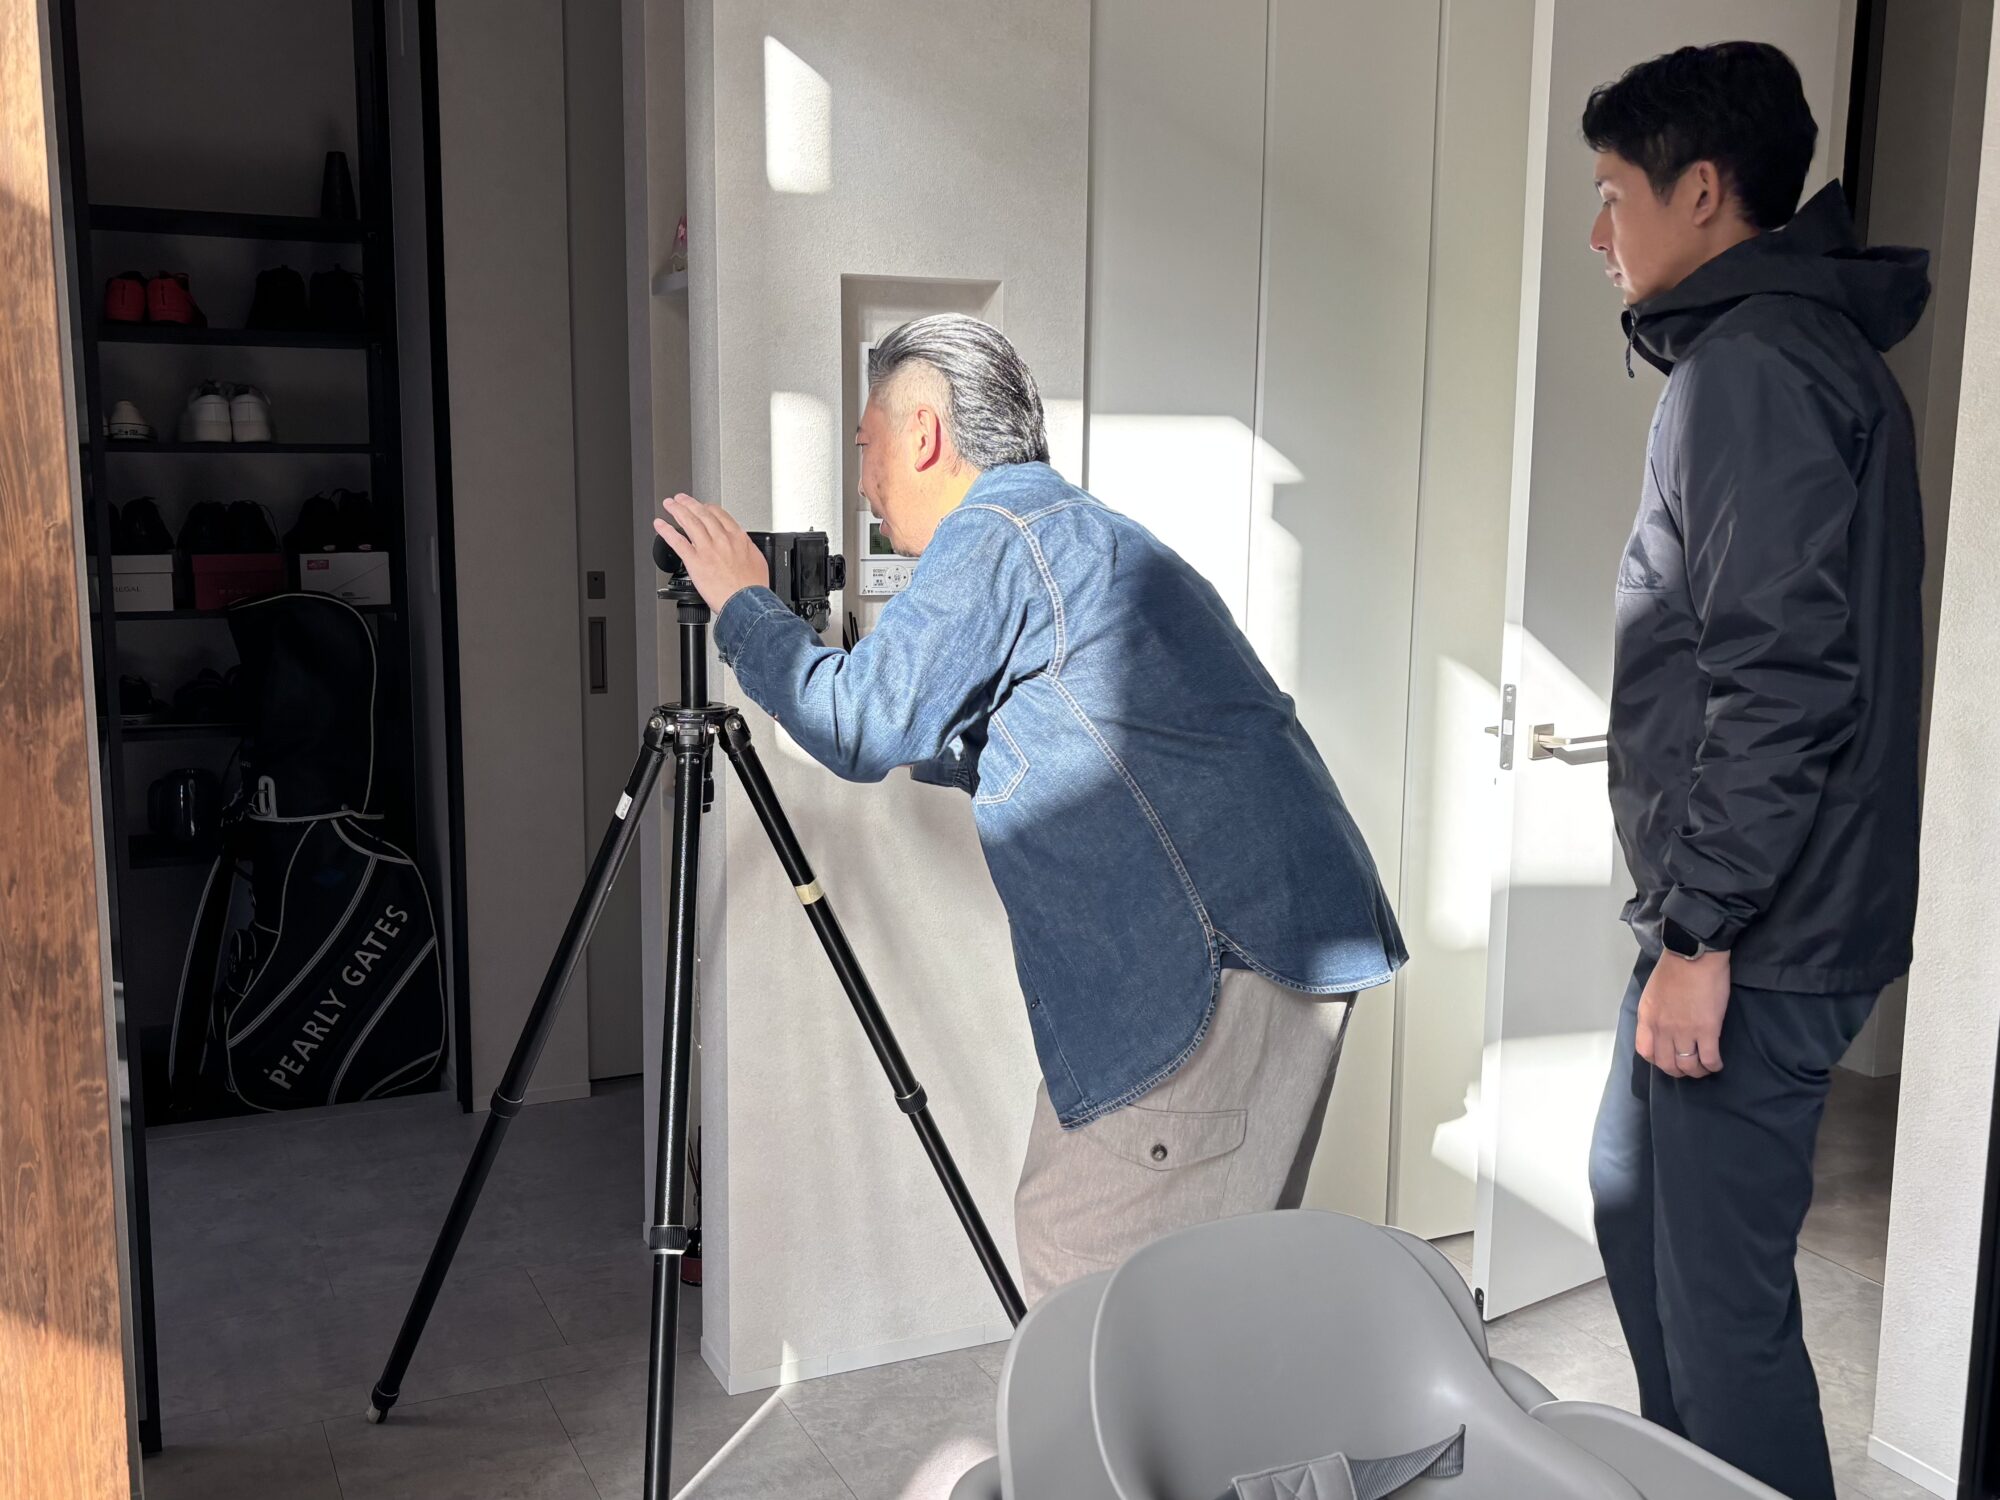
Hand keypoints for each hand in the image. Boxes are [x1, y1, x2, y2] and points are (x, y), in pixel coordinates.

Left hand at [653, 495, 769, 611]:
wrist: (747, 601)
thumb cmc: (753, 587)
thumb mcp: (757, 561)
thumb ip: (747, 549)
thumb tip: (743, 546)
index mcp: (737, 537)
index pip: (719, 514)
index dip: (707, 508)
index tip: (702, 506)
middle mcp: (722, 539)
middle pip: (702, 514)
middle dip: (689, 503)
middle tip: (680, 499)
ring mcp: (707, 549)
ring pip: (689, 522)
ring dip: (676, 510)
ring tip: (668, 504)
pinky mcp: (695, 561)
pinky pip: (677, 542)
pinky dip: (666, 531)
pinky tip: (660, 525)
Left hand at [1636, 950, 1729, 1078]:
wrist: (1694, 955)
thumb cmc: (1674, 968)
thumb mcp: (1652, 993)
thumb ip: (1655, 1013)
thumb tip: (1662, 1027)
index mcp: (1647, 1018)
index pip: (1645, 1051)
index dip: (1657, 1060)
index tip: (1668, 1058)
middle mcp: (1662, 1028)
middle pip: (1666, 1064)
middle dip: (1678, 1071)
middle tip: (1688, 1068)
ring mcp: (1684, 1031)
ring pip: (1688, 1065)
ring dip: (1697, 1071)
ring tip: (1704, 1068)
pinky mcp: (1707, 1030)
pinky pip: (1709, 1058)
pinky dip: (1714, 1065)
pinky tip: (1717, 1063)